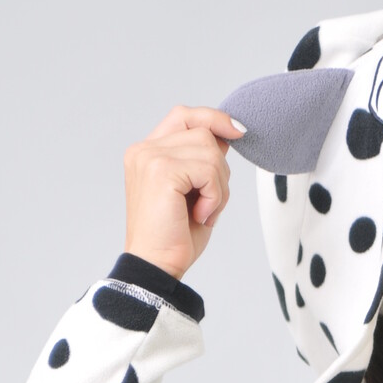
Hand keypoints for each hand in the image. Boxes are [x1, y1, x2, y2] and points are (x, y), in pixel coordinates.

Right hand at [123, 104, 245, 282]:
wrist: (158, 267)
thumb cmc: (175, 236)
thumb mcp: (196, 191)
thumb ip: (204, 161)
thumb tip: (229, 134)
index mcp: (147, 152)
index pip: (184, 116)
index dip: (214, 118)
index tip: (239, 133)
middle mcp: (144, 149)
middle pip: (204, 133)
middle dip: (219, 170)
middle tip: (209, 203)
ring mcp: (150, 157)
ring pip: (210, 150)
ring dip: (219, 186)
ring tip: (204, 212)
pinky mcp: (161, 170)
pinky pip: (208, 170)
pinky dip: (215, 196)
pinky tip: (201, 215)